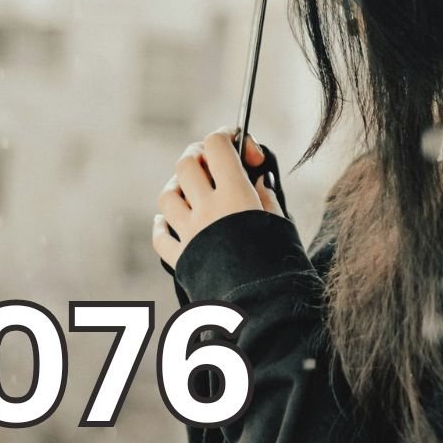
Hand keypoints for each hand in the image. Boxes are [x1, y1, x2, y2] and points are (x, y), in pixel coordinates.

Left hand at [152, 127, 283, 267]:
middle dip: (201, 158)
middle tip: (217, 167)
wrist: (262, 306)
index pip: (217, 145)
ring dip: (179, 189)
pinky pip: (160, 236)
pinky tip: (175, 225)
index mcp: (235, 195)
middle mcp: (207, 209)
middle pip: (187, 163)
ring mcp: (190, 233)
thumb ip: (266, 198)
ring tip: (196, 196)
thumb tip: (257, 181)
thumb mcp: (281, 224)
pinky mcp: (181, 259)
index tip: (244, 149)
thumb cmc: (279, 264)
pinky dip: (165, 226)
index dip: (228, 136)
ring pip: (167, 195)